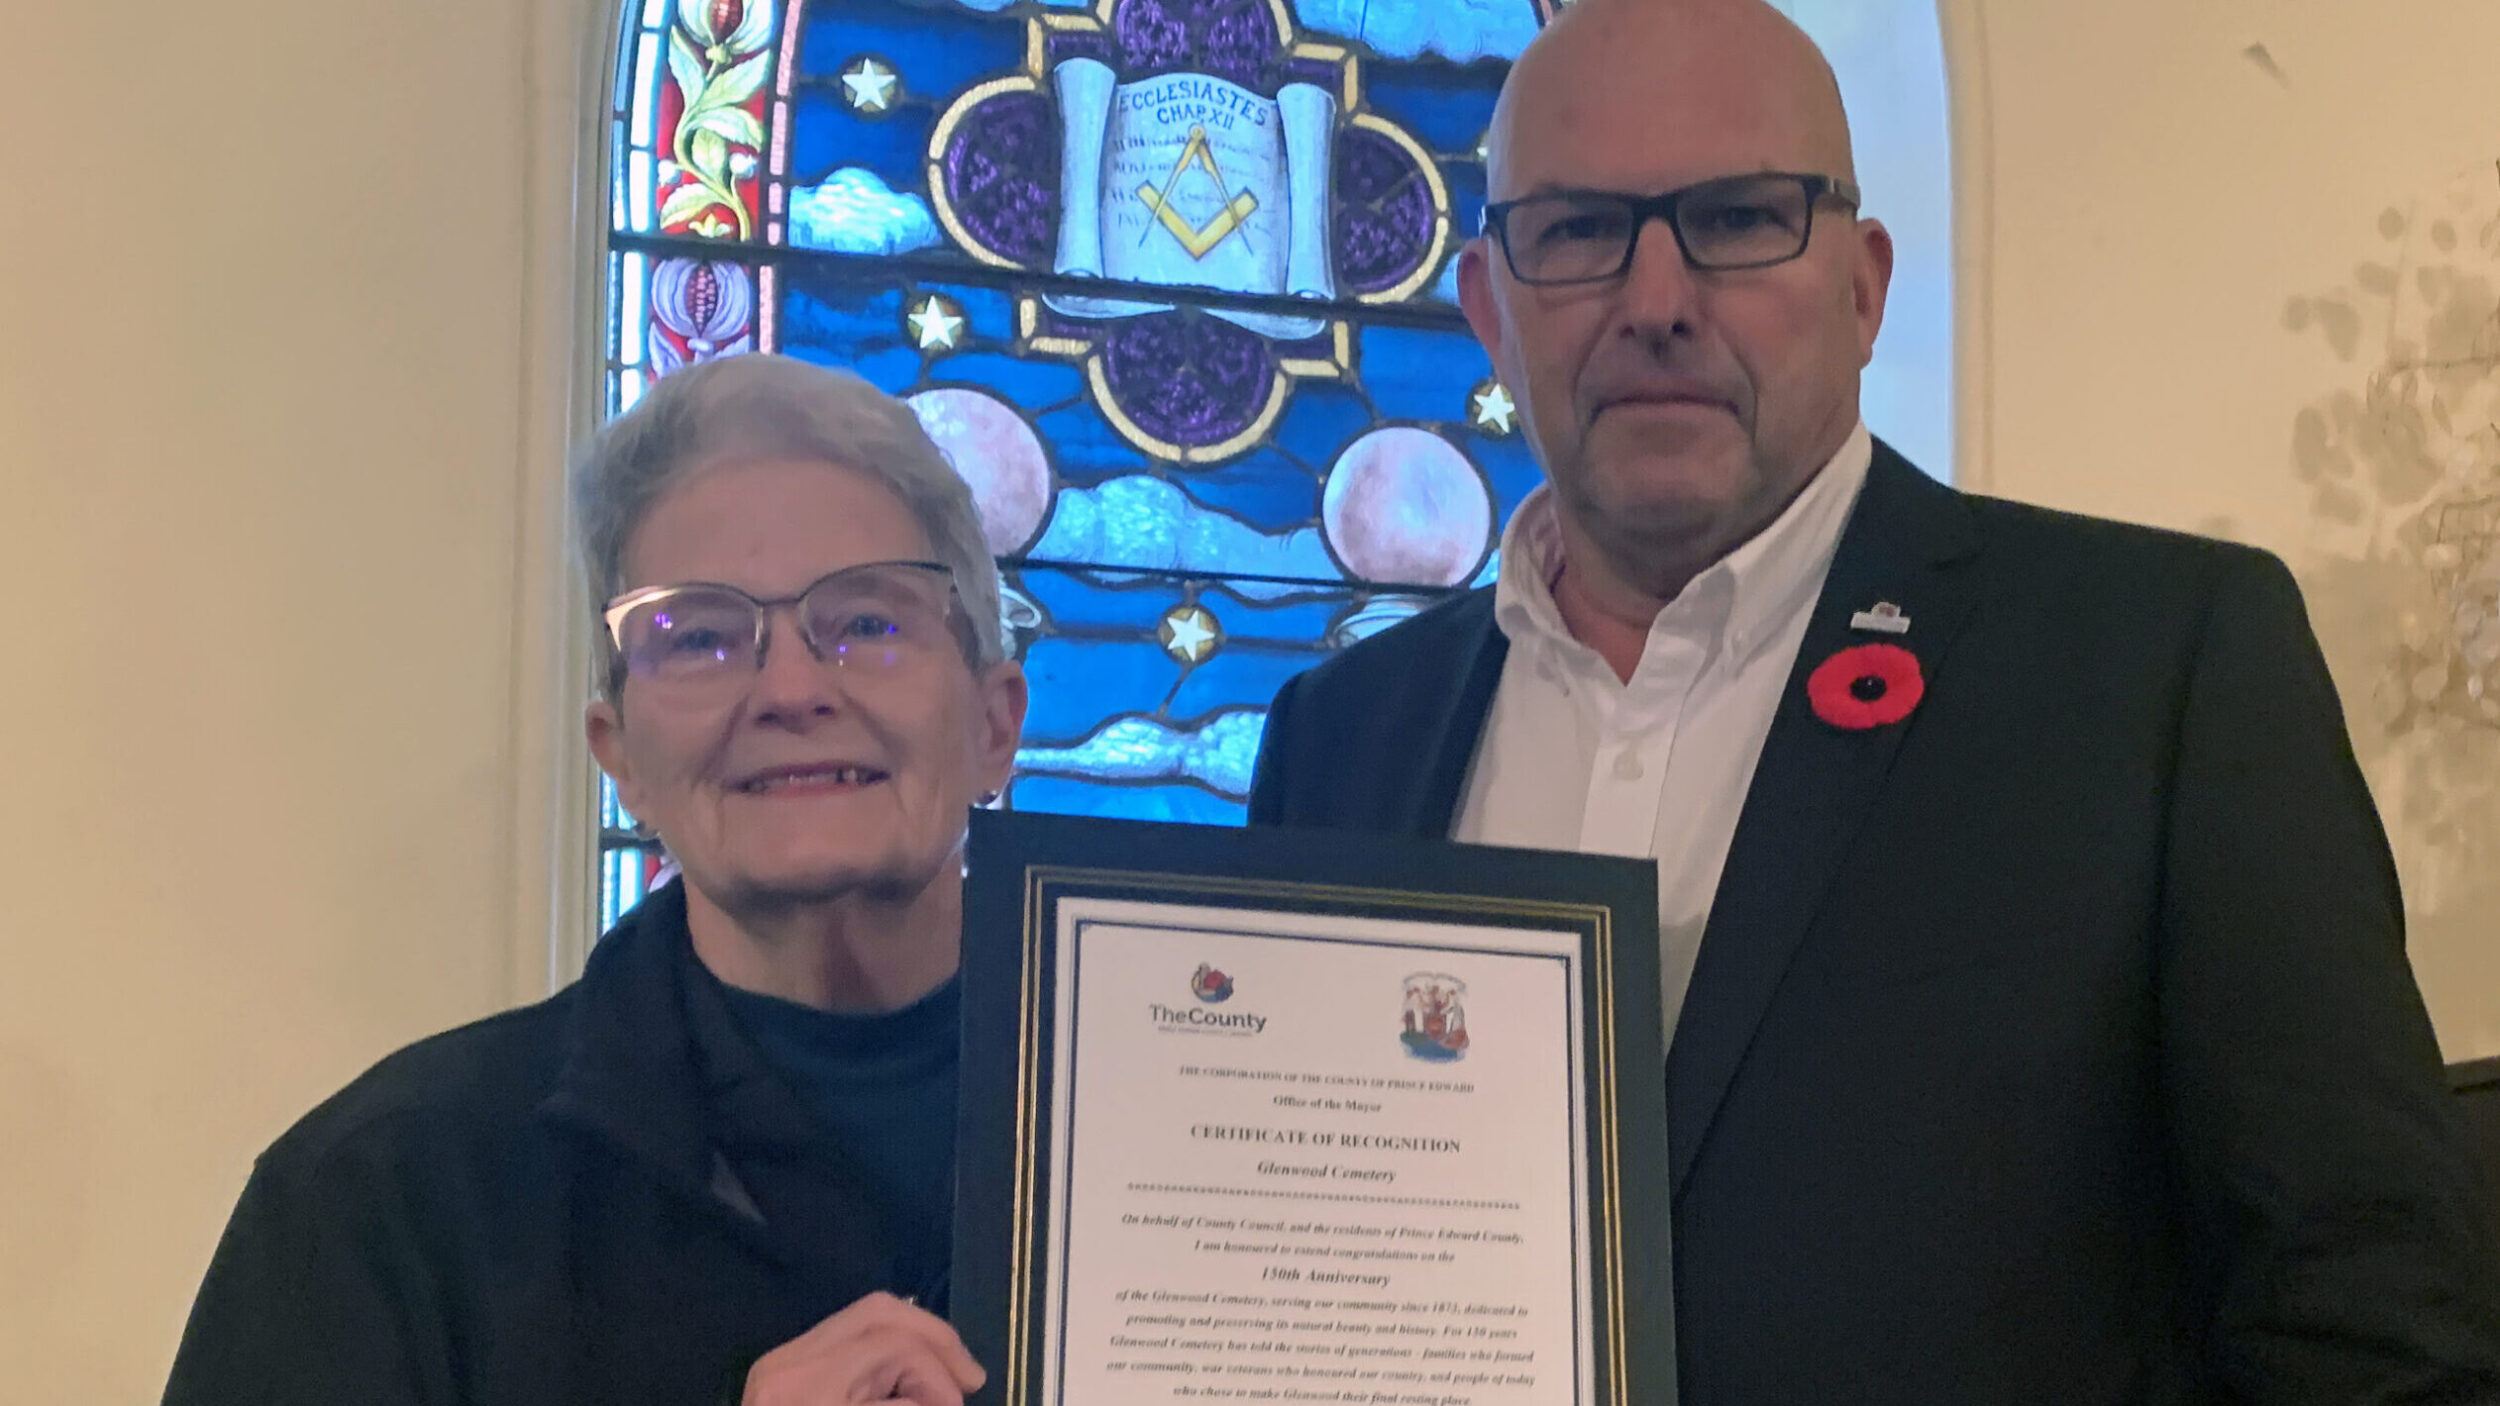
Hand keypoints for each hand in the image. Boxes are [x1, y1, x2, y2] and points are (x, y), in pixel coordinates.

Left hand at [741, 1292, 986, 1404]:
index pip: (893, 1347)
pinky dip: (887, 1352)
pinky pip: (847, 1338)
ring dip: (915, 1343)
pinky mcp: (785, 1370)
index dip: (938, 1378)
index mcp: (809, 1388)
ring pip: (865, 1317)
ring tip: (946, 1379)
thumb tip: (939, 1400)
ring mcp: (783, 1362)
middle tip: (970, 1379)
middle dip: (936, 1340)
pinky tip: (908, 1378)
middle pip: (881, 1313)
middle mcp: (791, 1361)